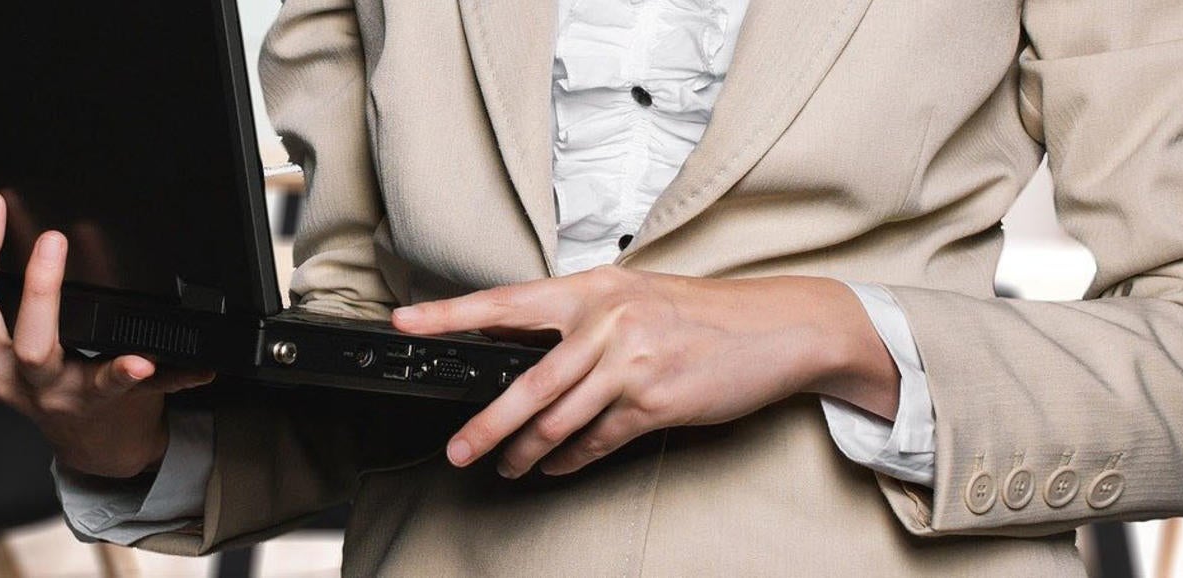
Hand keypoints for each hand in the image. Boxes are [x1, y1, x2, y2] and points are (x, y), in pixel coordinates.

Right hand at [0, 193, 216, 477]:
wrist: (100, 442)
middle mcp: (9, 380)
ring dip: (40, 291)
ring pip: (34, 348)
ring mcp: (53, 391)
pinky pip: (111, 383)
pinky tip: (142, 358)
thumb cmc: (49, 387)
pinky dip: (127, 370)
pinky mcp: (99, 398)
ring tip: (52, 243)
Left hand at [391, 267, 898, 477]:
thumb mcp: (631, 296)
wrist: (777, 328)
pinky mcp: (657, 401)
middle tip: (457, 450)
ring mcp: (632, 363)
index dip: (450, 315)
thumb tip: (511, 337)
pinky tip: (557, 467)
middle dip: (485, 425)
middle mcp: (607, 321)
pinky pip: (598, 440)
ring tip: (507, 466)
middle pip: (526, 383)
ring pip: (559, 420)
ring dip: (527, 452)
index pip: (505, 302)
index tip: (405, 323)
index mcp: (592, 288)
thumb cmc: (698, 313)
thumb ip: (574, 316)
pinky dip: (572, 458)